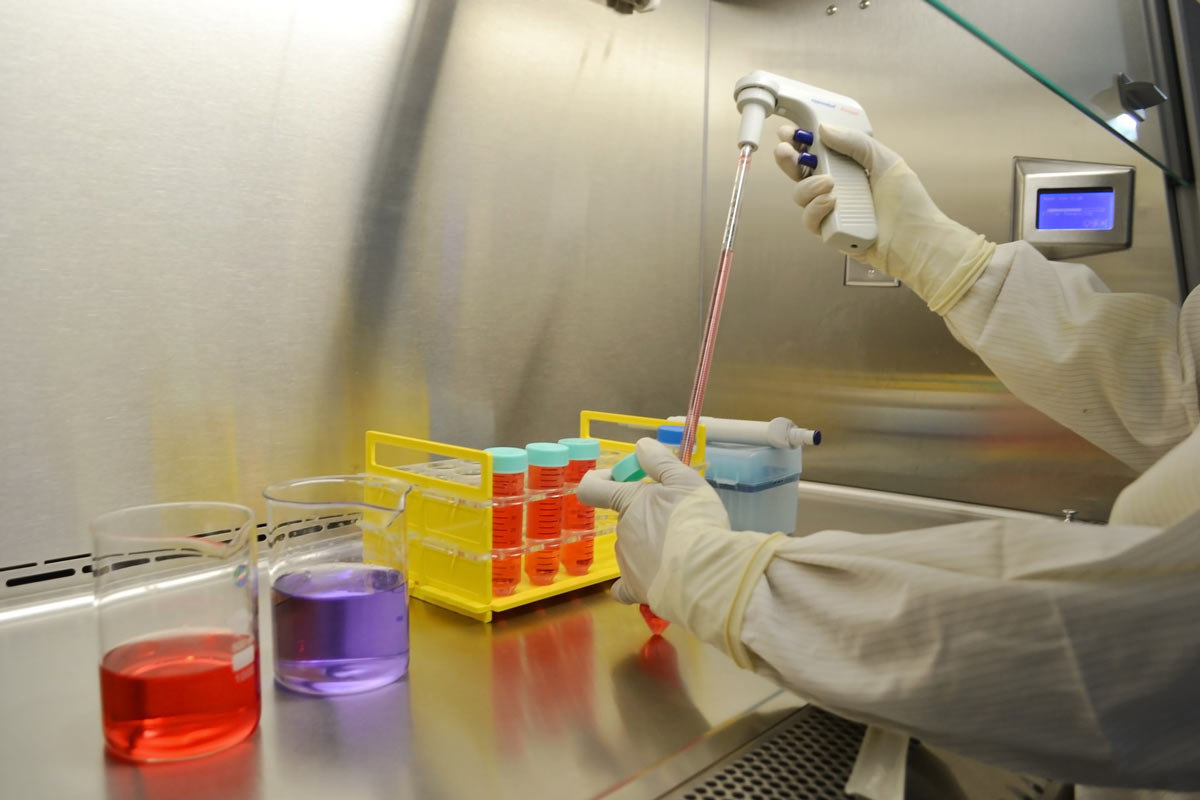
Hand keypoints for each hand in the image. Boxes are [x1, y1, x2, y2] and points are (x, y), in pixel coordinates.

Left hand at [577, 438, 717, 605]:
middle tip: (678, 519)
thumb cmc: (695, 521)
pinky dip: (636, 580)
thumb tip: (640, 445)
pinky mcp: (635, 589)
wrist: (704, 573)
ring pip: (631, 548)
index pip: (592, 488)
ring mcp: (625, 562)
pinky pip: (625, 586)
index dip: (599, 481)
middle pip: (625, 519)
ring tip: (681, 551)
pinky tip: (651, 580)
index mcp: (628, 502)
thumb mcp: (685, 481)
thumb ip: (661, 462)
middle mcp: (620, 531)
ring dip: (649, 546)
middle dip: (646, 517)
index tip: (618, 479)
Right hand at [773, 122, 994, 314]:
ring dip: (808, 186)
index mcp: (849, 169)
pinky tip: (832, 202)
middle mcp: (837, 189)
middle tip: (786, 151)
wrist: (915, 240)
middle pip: (800, 173)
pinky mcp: (829, 233)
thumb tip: (824, 130)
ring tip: (829, 183)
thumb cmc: (908, 203)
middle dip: (788, 160)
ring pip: (801, 196)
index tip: (789, 132)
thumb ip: (855, 142)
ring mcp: (832, 211)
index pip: (818, 152)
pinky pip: (810, 220)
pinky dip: (817, 209)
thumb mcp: (885, 161)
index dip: (800, 142)